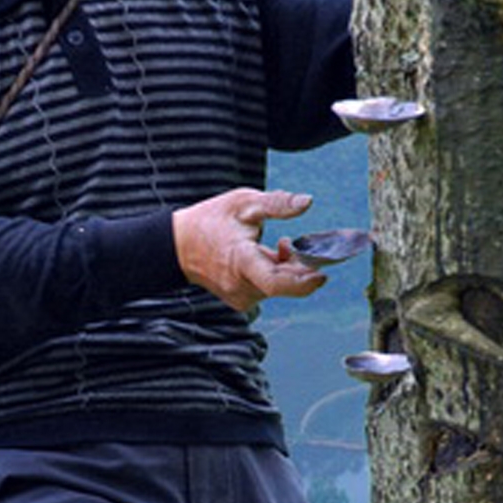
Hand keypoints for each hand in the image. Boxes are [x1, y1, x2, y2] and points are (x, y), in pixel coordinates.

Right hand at [173, 188, 325, 312]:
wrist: (179, 246)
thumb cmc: (211, 221)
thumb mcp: (243, 203)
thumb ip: (277, 204)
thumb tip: (307, 202)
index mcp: (241, 262)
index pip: (277, 282)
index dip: (304, 281)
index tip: (322, 273)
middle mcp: (241, 286)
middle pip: (284, 284)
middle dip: (301, 266)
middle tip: (303, 244)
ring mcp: (240, 297)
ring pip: (278, 286)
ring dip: (288, 268)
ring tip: (280, 245)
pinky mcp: (240, 301)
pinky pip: (268, 289)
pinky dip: (275, 274)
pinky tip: (267, 256)